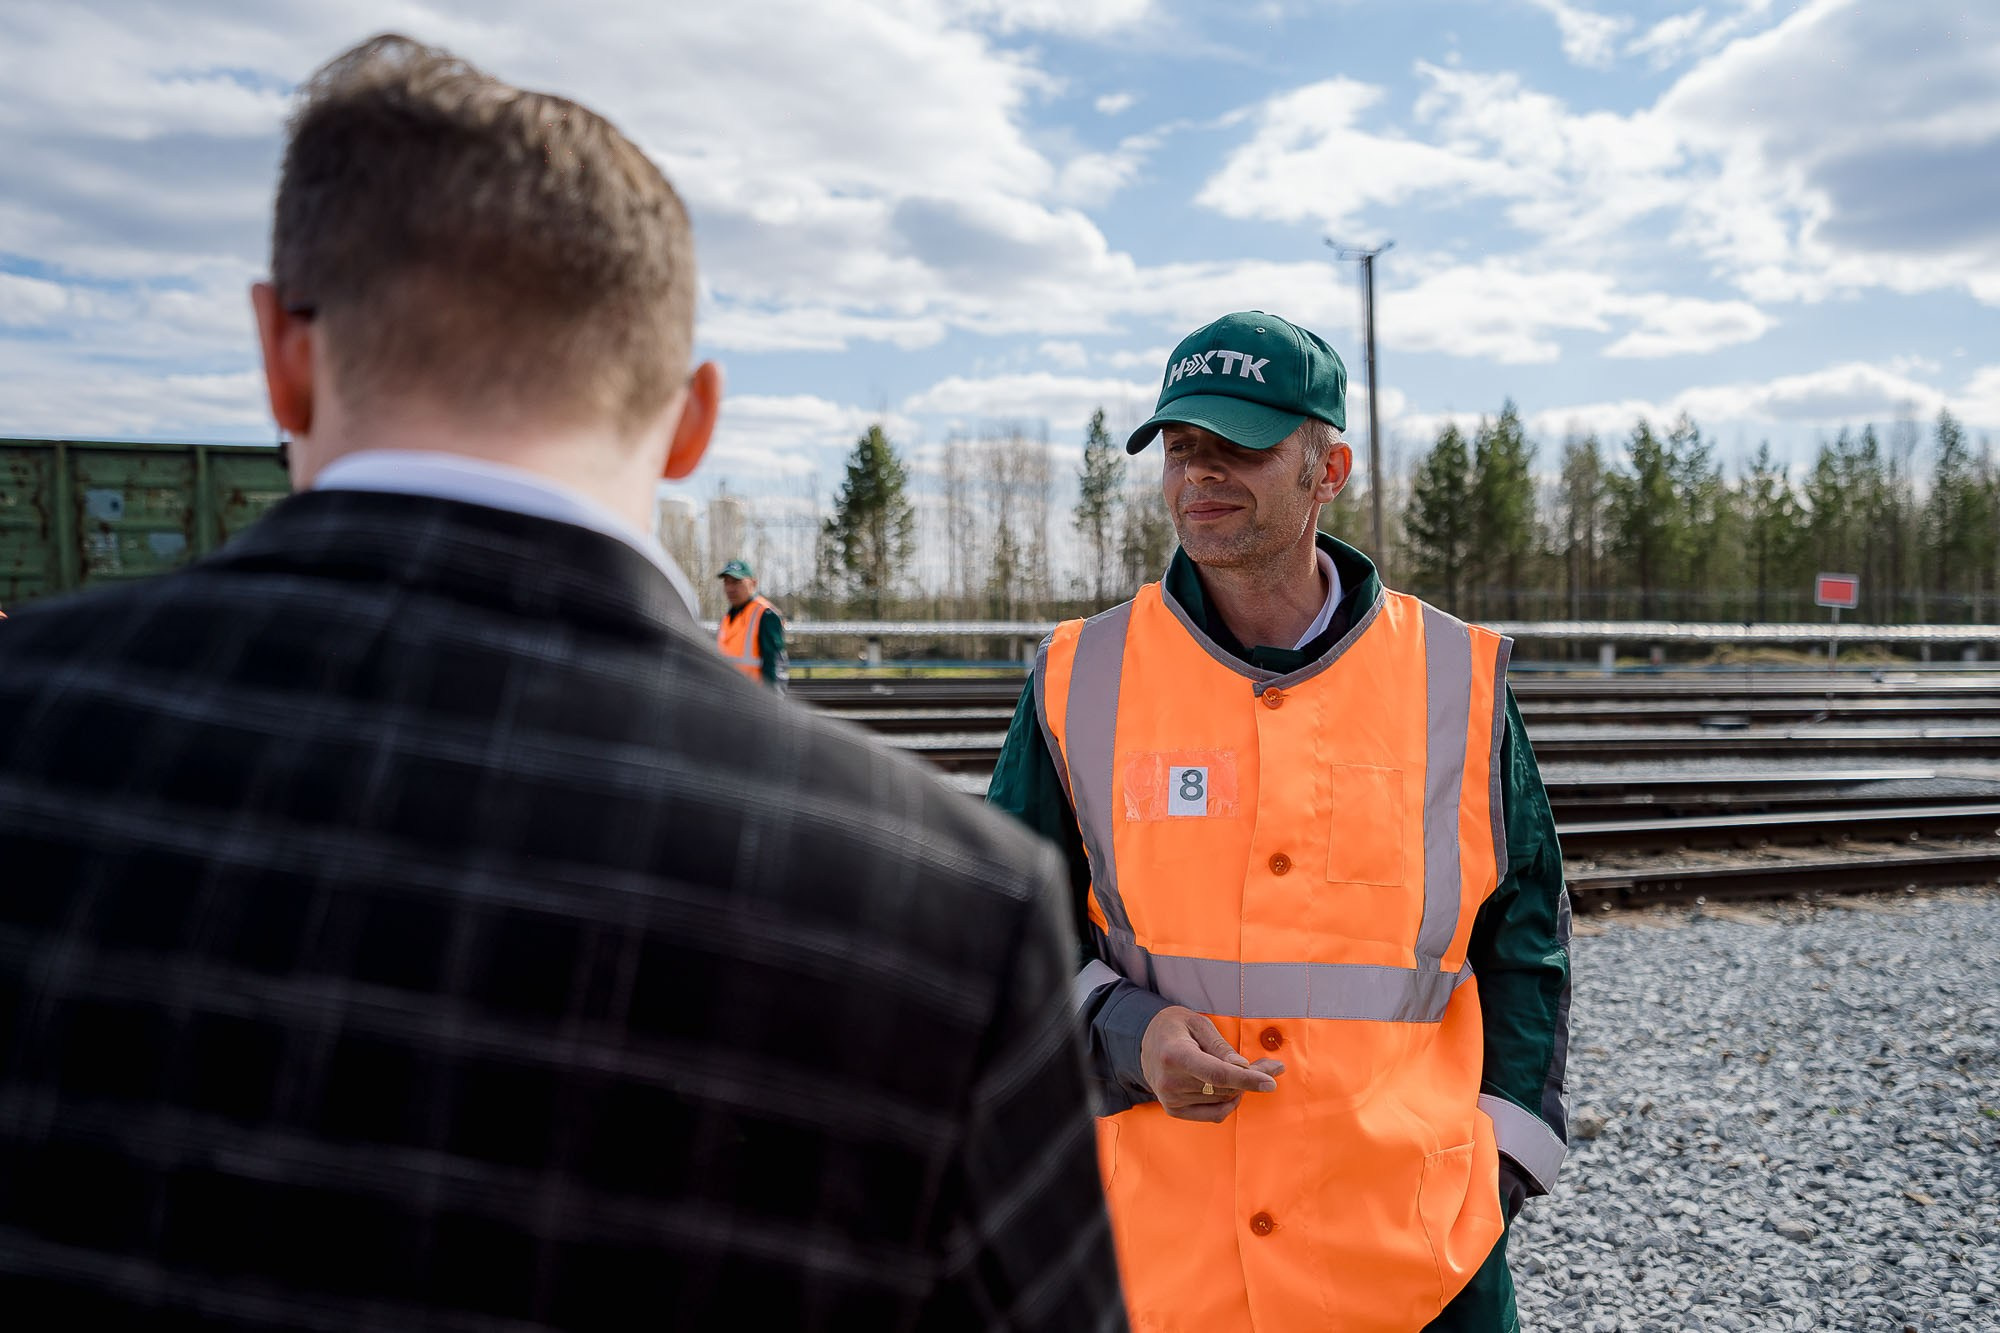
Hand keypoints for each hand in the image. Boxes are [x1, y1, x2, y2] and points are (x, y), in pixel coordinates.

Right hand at [1139, 1005, 1283, 1122]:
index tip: (1270, 1082)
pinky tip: (1232, 1089)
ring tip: (1243, 1070)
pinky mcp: (1174, 1110)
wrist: (1146, 1041)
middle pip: (1224, 1088)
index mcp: (1174, 1055)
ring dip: (1240, 1088)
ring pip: (1223, 1100)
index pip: (1216, 1073)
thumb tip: (1242, 1067)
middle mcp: (1170, 1081)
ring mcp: (1170, 1099)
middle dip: (1251, 1077)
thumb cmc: (1175, 1027)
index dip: (1246, 1079)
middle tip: (1268, 1066)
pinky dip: (1229, 1103)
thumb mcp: (1198, 1023)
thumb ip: (1220, 1046)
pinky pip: (1214, 1114)